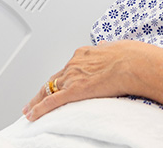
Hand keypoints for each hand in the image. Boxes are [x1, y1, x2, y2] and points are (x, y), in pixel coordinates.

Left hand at [22, 40, 151, 120]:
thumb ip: (107, 49)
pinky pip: (51, 102)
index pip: (67, 69)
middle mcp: (75, 64)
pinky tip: (32, 115)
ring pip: (48, 90)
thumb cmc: (130, 56)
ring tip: (29, 110)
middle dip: (43, 90)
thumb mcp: (115, 47)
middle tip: (34, 99)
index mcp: (84, 54)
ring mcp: (72, 77)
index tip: (57, 83)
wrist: (133, 63)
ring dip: (37, 101)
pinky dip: (39, 109)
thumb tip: (105, 46)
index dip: (60, 78)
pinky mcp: (73, 91)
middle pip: (53, 80)